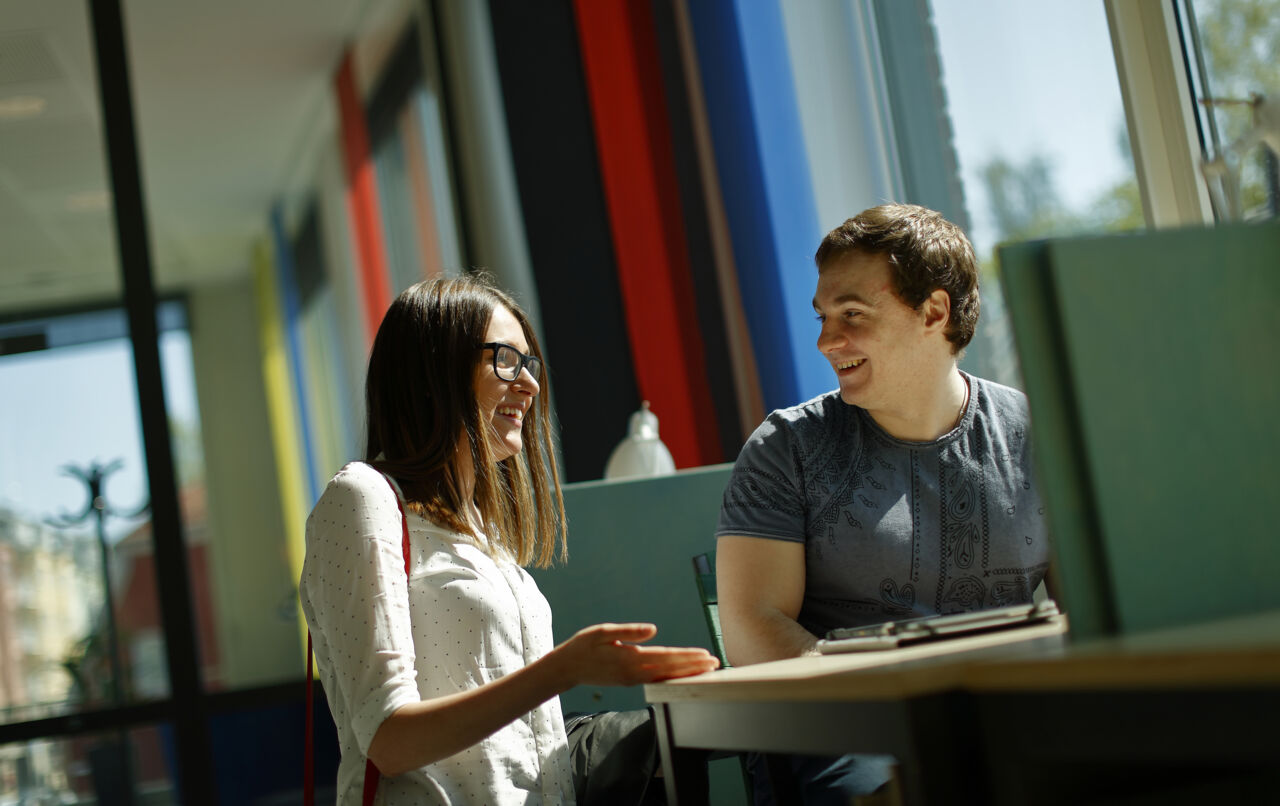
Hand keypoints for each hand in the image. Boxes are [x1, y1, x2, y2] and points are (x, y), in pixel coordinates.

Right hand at [550, 623, 719, 687]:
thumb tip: (654, 630)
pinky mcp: (629, 681)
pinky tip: (683, 673)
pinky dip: (672, 676)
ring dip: (687, 673)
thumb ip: (628, 631)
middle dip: (694, 666)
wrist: (566, 669)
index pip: (665, 657)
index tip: (705, 654)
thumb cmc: (583, 646)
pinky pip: (656, 679)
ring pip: (665, 676)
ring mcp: (632, 680)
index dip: (687, 656)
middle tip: (715, 663)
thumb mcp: (602, 632)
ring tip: (706, 669)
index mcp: (628, 658)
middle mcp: (633, 673)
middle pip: (670, 669)